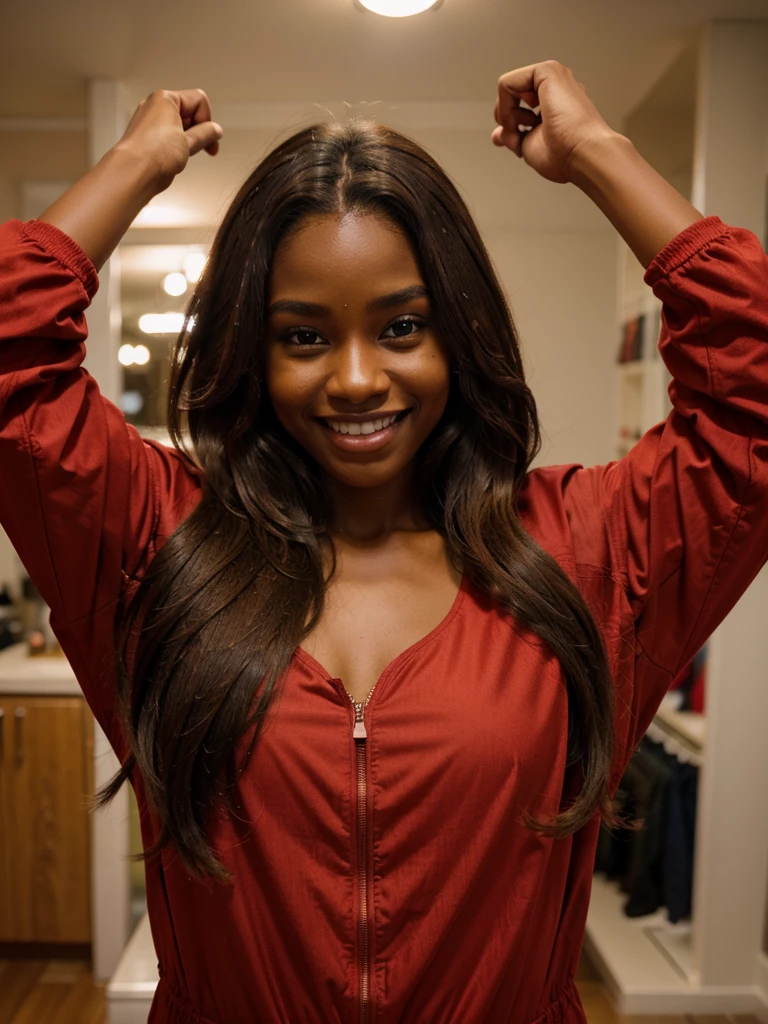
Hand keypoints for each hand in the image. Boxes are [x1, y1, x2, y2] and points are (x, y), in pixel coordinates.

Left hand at [115, 88, 223, 193]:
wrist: (133, 171)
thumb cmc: (154, 152)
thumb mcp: (189, 141)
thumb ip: (206, 134)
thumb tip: (216, 130)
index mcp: (165, 99)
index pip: (198, 101)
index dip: (207, 121)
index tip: (211, 140)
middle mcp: (155, 107)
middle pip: (189, 113)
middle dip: (199, 131)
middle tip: (204, 149)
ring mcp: (150, 122)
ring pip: (180, 127)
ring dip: (189, 141)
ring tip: (184, 155)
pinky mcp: (148, 138)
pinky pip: (170, 137)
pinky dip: (177, 146)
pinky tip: (175, 158)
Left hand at [491, 60, 615, 183]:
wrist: (584, 156)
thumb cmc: (565, 156)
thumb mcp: (529, 146)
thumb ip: (513, 135)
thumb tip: (498, 135)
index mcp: (554, 103)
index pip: (517, 109)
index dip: (510, 130)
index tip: (520, 146)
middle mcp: (555, 87)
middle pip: (510, 98)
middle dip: (507, 124)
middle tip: (519, 141)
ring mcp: (553, 77)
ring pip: (507, 90)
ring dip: (506, 118)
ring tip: (523, 132)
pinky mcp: (547, 71)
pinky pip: (505, 84)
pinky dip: (505, 108)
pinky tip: (521, 121)